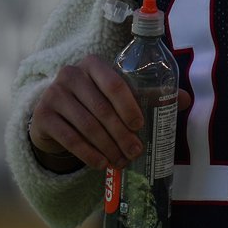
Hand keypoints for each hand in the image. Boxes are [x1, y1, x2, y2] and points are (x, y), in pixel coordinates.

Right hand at [30, 54, 191, 170]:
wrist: (55, 114)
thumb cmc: (95, 101)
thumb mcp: (117, 94)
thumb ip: (149, 95)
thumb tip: (185, 99)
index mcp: (93, 64)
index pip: (113, 82)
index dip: (128, 105)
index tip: (140, 125)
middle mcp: (70, 74)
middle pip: (101, 108)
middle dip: (121, 134)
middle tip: (136, 151)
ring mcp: (53, 94)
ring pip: (86, 125)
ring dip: (107, 146)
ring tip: (121, 161)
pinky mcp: (42, 116)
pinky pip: (69, 138)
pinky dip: (88, 153)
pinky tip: (101, 164)